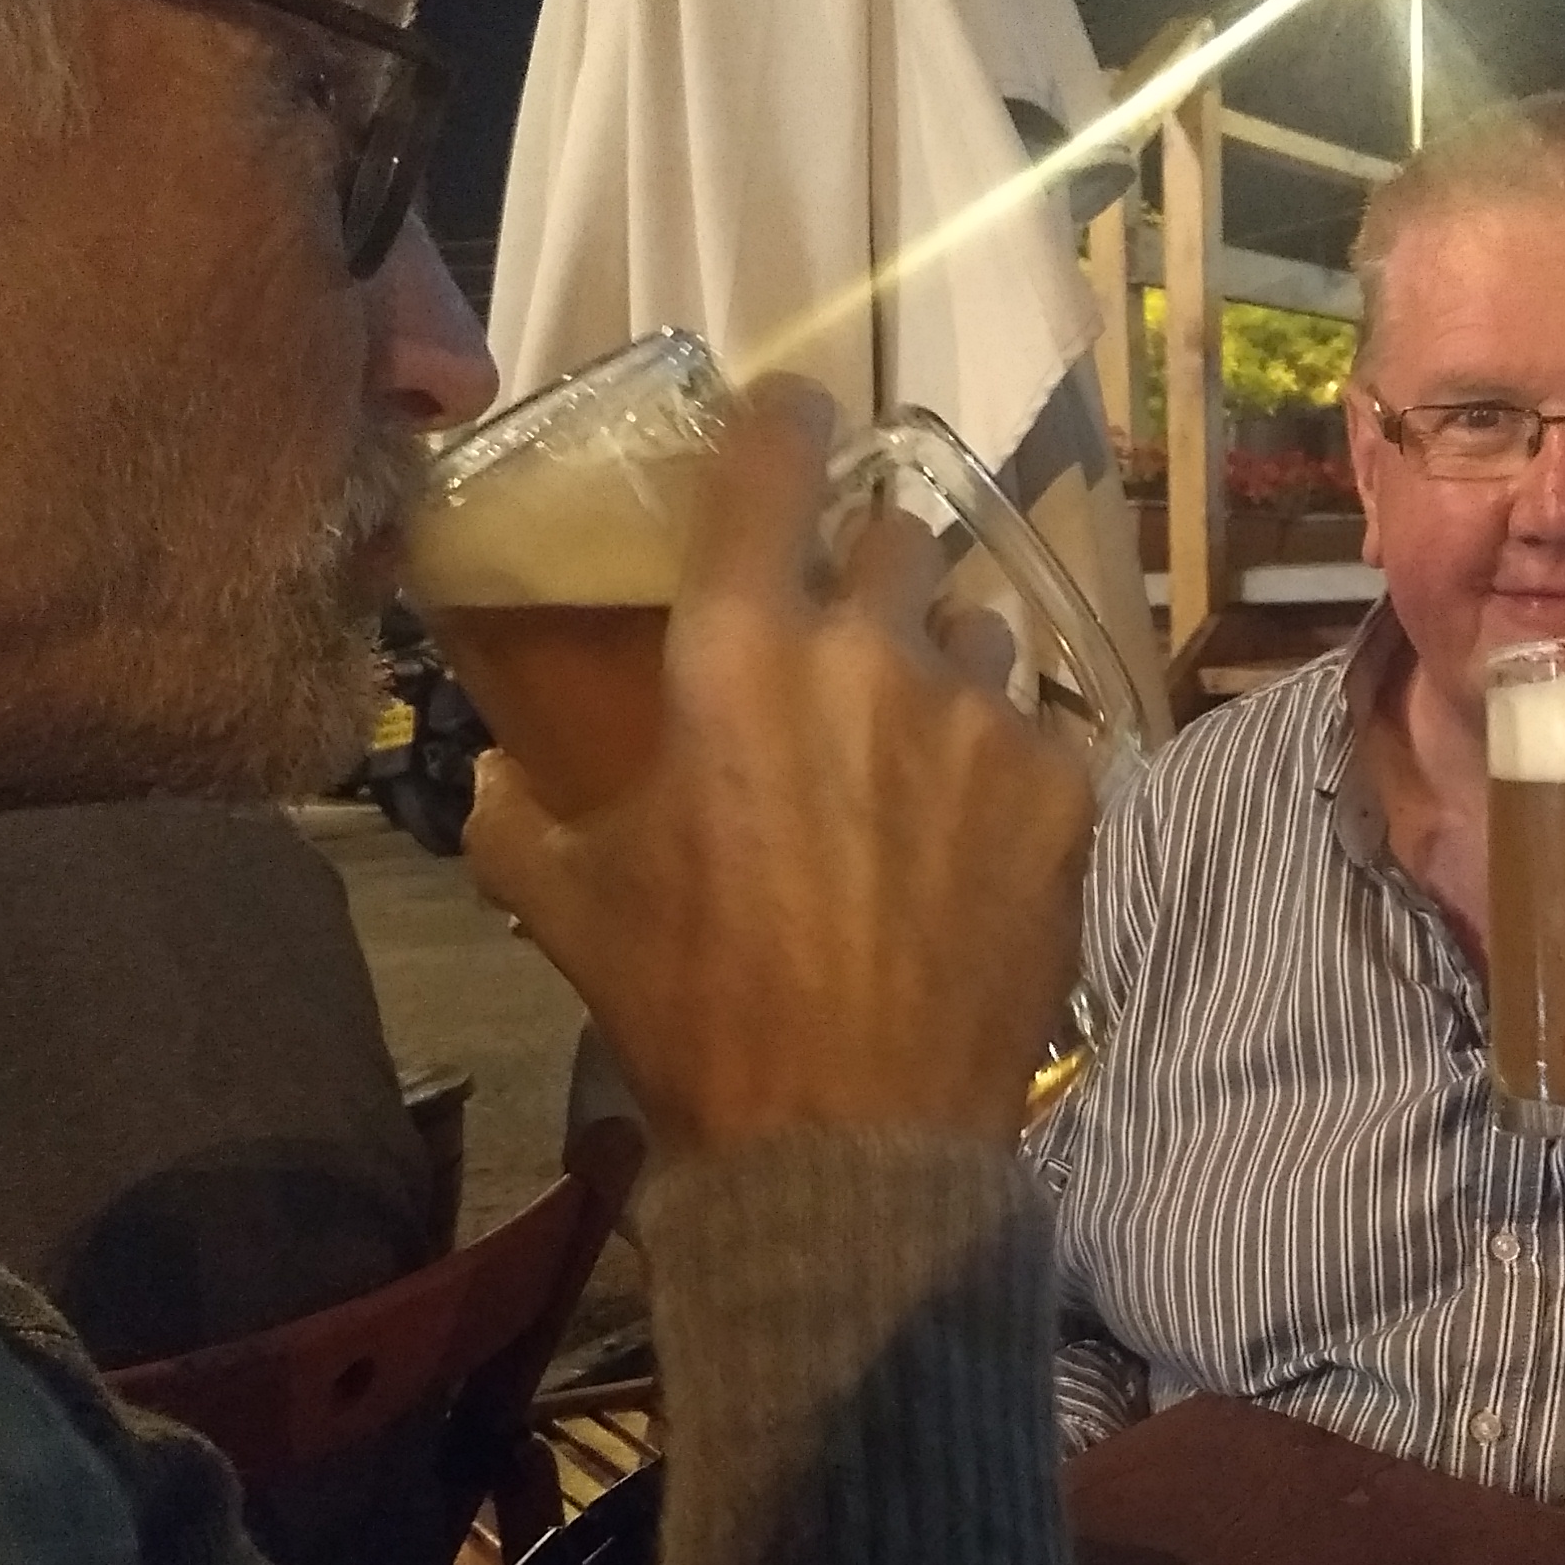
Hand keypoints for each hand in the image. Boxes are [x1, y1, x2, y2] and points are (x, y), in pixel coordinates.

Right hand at [462, 375, 1092, 1155]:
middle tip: (840, 648)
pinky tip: (969, 841)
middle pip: (891, 535)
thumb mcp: (567, 904)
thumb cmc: (693, 1012)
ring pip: (975, 628)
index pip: (775, 450)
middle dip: (863, 575)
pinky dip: (1003, 765)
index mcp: (738, 644)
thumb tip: (498, 777)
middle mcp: (871, 647)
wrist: (849, 1147)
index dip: (783, 418)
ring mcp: (983, 715)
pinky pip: (1038, 729)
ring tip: (912, 752)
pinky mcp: (1065, 787)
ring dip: (942, 665)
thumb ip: (520, 810)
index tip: (791, 419)